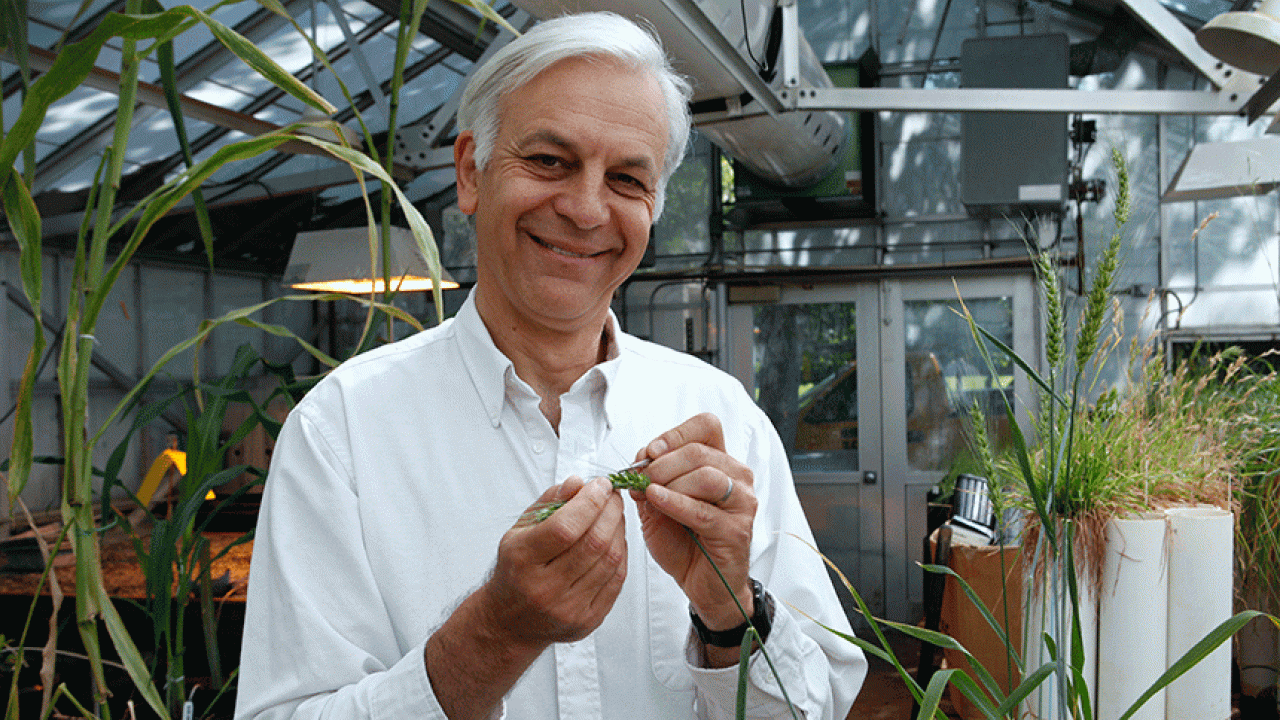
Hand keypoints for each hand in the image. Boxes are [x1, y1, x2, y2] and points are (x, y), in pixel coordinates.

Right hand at [484, 475, 627, 645]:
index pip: (565, 528)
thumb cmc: (516, 571)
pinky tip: (615, 539)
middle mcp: (545, 588)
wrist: (509, 621)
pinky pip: (617, 580)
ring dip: (619, 530)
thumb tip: (577, 483)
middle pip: (593, 543)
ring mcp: (568, 608)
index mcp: (523, 561)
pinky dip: (621, 553)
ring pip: (610, 560)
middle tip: (612, 496)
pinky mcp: (588, 619)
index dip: (589, 502)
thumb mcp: (519, 530)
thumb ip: (549, 502)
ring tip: (614, 514)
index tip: (600, 485)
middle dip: (610, 511)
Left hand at [632, 413, 756, 631]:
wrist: (701, 584)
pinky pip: (702, 510)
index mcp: (720, 463)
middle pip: (700, 451)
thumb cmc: (683, 542)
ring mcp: (741, 503)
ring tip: (650, 493)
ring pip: (705, 476)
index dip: (675, 434)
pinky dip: (674, 502)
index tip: (650, 451)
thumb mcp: (658, 504)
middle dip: (662, 463)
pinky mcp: (736, 530)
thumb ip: (651, 480)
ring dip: (670, 482)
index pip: (706, 427)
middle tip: (640, 478)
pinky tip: (656, 501)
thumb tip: (639, 458)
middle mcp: (736, 478)